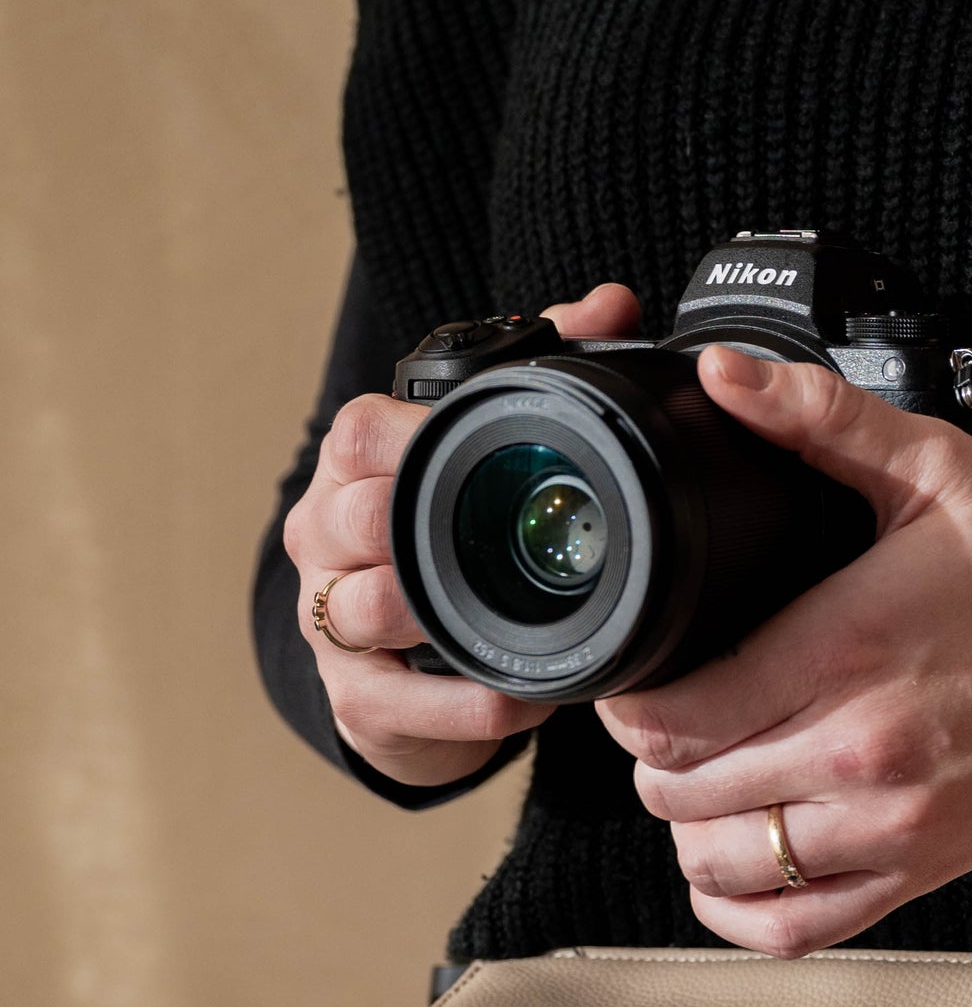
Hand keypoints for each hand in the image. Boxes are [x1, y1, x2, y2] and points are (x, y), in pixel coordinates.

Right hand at [283, 282, 639, 790]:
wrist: (416, 667)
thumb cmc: (449, 539)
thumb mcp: (483, 454)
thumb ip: (544, 366)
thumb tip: (612, 302)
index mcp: (355, 468)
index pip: (361, 432)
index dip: (416, 438)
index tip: (489, 452)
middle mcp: (325, 537)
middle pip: (354, 519)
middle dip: (423, 531)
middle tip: (503, 544)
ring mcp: (330, 622)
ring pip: (370, 609)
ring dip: (448, 622)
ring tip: (525, 628)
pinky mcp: (356, 698)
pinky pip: (402, 702)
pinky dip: (469, 705)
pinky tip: (523, 697)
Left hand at [597, 347, 971, 952]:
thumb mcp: (938, 467)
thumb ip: (821, 420)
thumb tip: (724, 378)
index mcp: (847, 652)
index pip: (675, 715)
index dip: (628, 698)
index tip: (638, 672)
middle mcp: (860, 754)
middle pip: (681, 792)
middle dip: (653, 754)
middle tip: (668, 713)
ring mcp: (891, 826)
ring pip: (724, 864)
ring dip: (690, 825)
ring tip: (701, 778)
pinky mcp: (921, 870)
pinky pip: (794, 928)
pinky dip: (739, 907)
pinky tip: (732, 864)